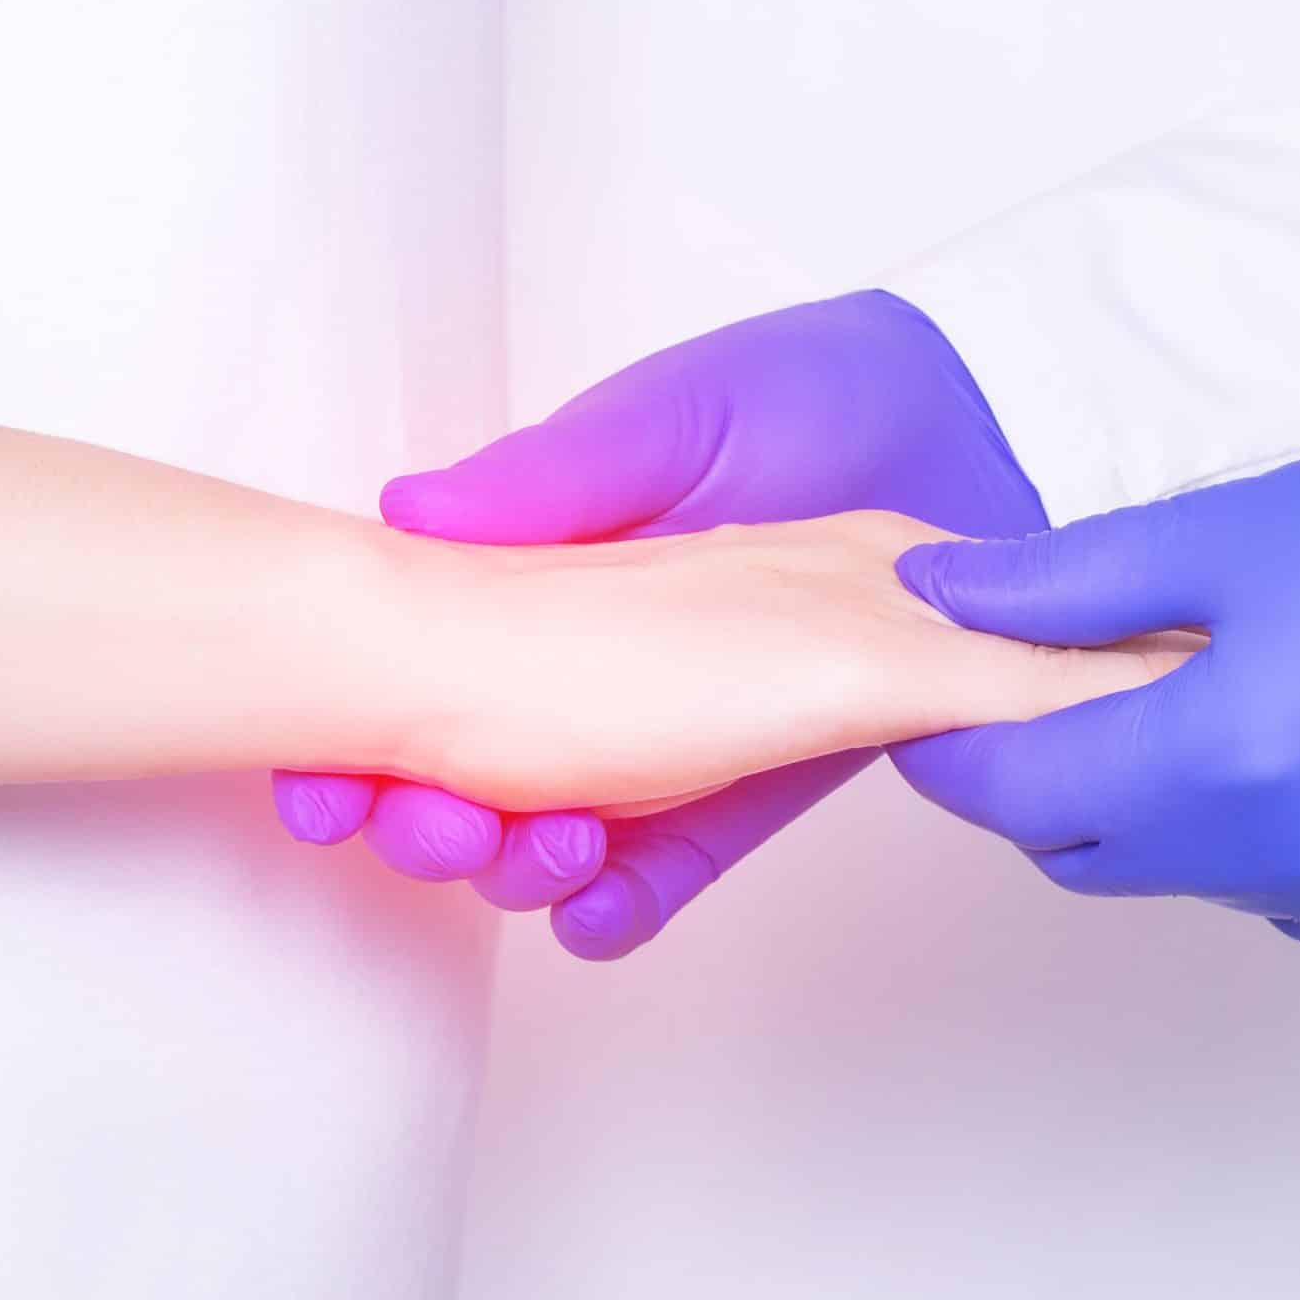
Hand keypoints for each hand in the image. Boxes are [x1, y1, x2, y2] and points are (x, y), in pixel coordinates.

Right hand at [276, 290, 1047, 955]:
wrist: (976, 428)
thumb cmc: (815, 391)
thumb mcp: (676, 417)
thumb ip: (555, 476)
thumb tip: (407, 512)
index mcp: (536, 573)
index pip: (408, 667)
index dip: (346, 738)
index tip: (322, 783)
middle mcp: (584, 664)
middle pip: (457, 776)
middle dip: (422, 821)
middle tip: (435, 820)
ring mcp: (663, 729)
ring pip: (550, 837)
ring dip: (516, 867)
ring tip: (543, 847)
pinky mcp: (753, 778)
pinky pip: (669, 865)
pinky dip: (621, 901)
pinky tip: (595, 909)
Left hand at [888, 394, 1299, 952]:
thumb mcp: (1249, 526)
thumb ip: (1072, 578)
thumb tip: (939, 589)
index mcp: (1218, 763)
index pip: (1012, 789)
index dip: (950, 749)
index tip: (939, 697)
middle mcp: (1280, 865)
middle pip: (1089, 852)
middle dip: (1048, 782)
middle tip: (1066, 685)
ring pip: (1193, 877)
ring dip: (1166, 807)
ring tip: (1217, 694)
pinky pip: (1299, 896)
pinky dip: (1271, 837)